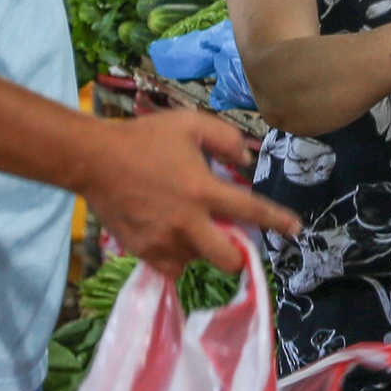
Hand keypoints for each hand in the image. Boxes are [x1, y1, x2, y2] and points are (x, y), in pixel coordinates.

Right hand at [78, 110, 301, 276]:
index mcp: (202, 190)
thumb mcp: (190, 124)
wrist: (94, 160)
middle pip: (227, 258)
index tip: (296, 229)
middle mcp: (187, 222)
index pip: (251, 211)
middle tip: (232, 240)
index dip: (278, 221)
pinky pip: (171, 267)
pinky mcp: (142, 251)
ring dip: (202, 249)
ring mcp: (163, 240)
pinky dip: (178, 257)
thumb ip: (225, 139)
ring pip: (198, 261)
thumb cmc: (144, 138)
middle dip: (238, 255)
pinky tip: (172, 237)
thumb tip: (245, 162)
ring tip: (190, 227)